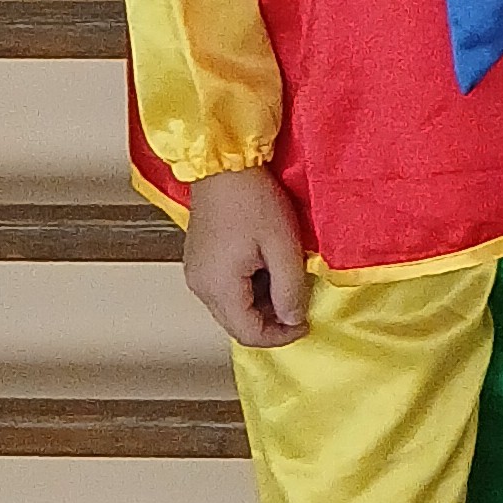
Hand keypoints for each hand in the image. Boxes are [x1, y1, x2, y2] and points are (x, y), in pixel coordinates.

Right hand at [183, 168, 310, 346]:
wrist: (223, 166)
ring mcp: (196, 273)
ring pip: (232, 306)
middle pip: (237, 323)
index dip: (280, 336)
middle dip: (271, 320)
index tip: (305, 322)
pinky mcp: (199, 260)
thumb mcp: (283, 246)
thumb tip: (293, 319)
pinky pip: (225, 287)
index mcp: (219, 288)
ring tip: (286, 278)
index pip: (248, 334)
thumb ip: (290, 288)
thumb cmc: (253, 200)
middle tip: (299, 300)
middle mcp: (200, 287)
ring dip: (261, 303)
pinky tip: (266, 265)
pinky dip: (249, 287)